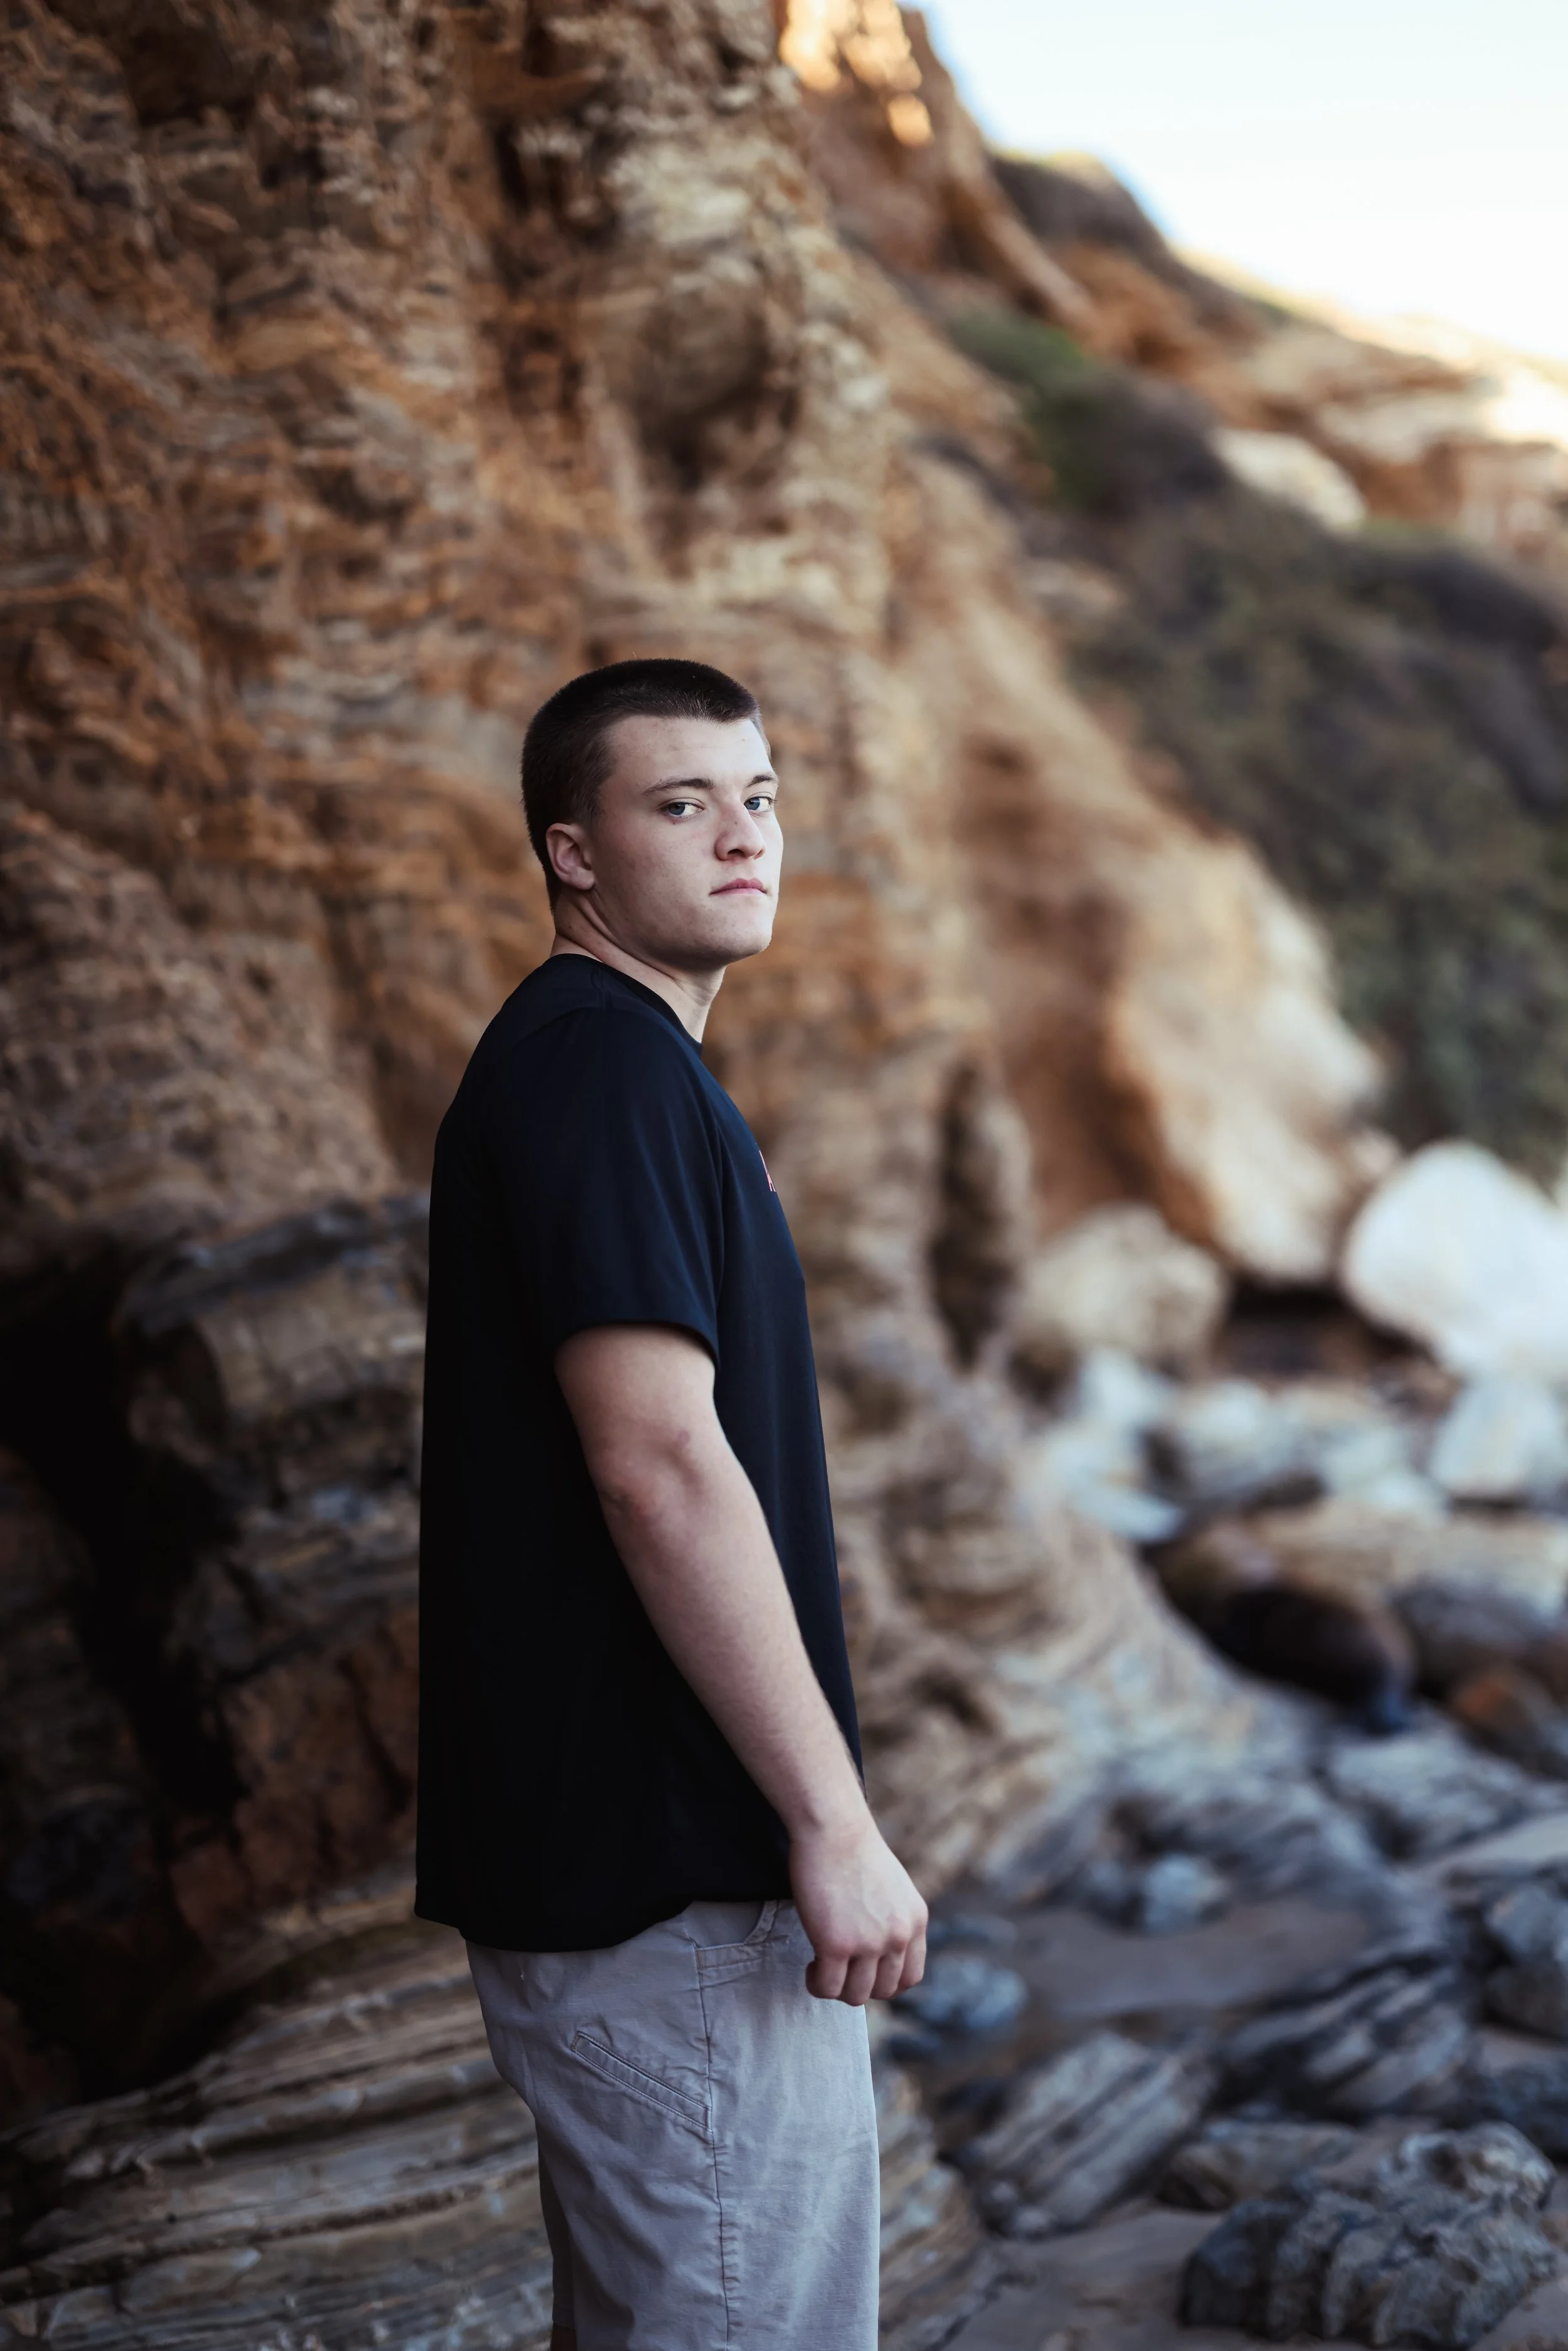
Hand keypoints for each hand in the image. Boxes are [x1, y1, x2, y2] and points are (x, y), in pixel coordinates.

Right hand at [790, 1809, 927, 2005]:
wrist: (833, 1827)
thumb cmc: (853, 1850)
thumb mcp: (893, 1887)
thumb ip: (893, 1919)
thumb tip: (880, 1950)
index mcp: (915, 1921)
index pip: (910, 1978)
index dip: (885, 1984)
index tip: (864, 1974)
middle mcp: (898, 1936)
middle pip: (883, 1990)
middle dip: (859, 1985)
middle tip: (838, 1968)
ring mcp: (869, 1943)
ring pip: (855, 1995)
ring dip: (837, 1987)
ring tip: (822, 1967)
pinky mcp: (837, 1945)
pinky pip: (827, 1987)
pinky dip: (817, 1984)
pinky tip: (811, 1966)